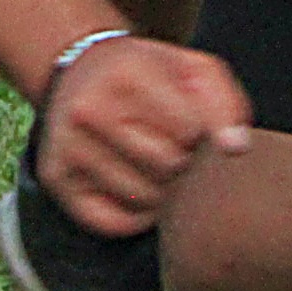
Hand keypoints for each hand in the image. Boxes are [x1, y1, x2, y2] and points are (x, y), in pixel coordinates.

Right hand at [36, 35, 252, 238]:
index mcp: (126, 73)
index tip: (192, 125)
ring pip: (143, 198)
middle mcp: (89, 109)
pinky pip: (112, 222)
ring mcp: (67, 146)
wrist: (80, 72)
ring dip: (163, 192)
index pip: (191, 129)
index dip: (202, 134)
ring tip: (158, 167)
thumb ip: (224, 101)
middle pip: (167, 166)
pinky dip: (135, 216)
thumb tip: (236, 149)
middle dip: (184, 163)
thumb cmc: (149, 75)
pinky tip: (138, 187)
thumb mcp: (190, 69)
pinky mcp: (55, 178)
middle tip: (177, 148)